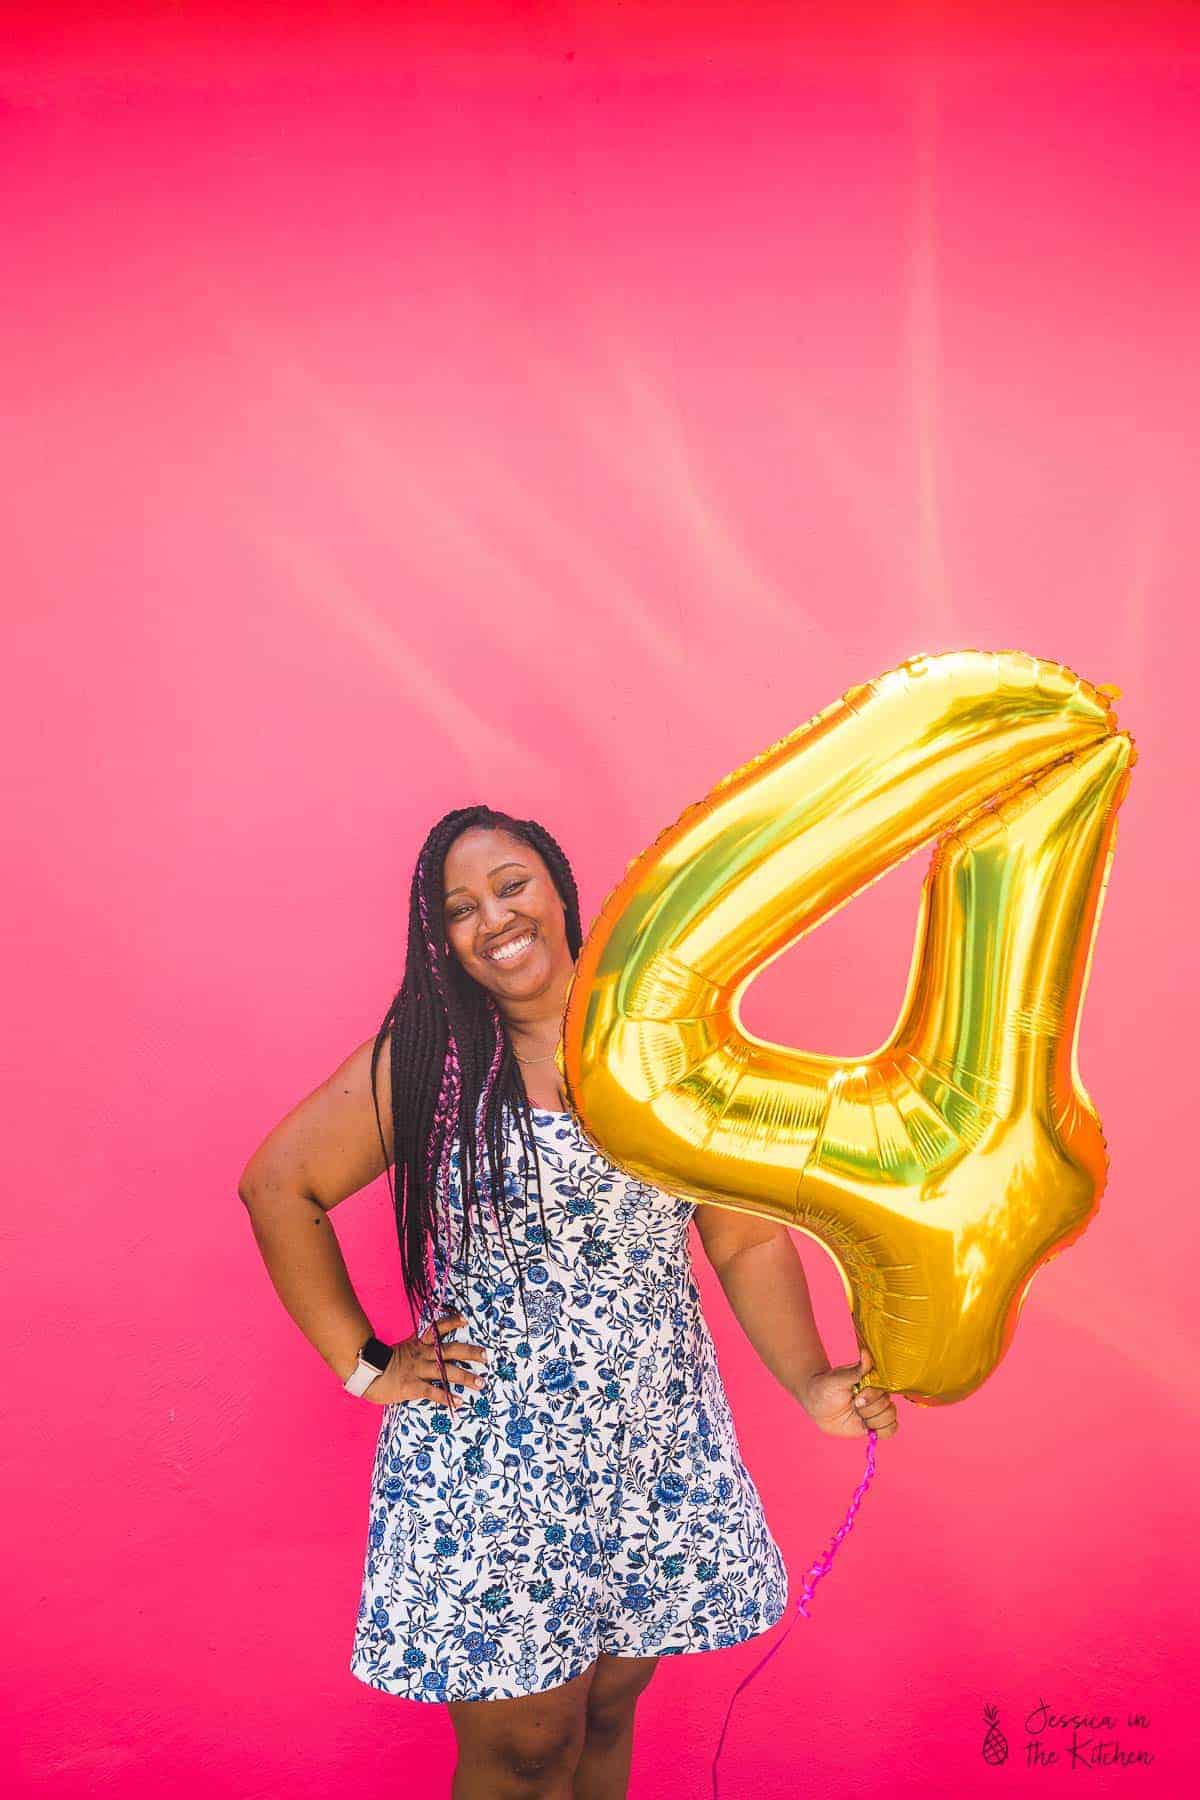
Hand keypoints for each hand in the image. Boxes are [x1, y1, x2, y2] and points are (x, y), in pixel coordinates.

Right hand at [360, 1311, 488, 1408]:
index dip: (450, 1323)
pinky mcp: (412, 1386)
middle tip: (486, 1356)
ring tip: (481, 1383)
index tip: (464, 1319)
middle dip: (470, 1353)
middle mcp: (421, 1355)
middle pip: (450, 1351)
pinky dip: (447, 1397)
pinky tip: (459, 1402)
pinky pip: (433, 1391)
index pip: (436, 1329)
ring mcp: (417, 1370)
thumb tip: (424, 1349)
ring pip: (446, 1372)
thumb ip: (412, 1349)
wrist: (362, 1372)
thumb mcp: (398, 1350)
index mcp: (417, 1344)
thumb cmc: (378, 1363)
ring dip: (466, 1377)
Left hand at [801, 1344, 898, 1439]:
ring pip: (890, 1419)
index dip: (872, 1397)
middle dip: (869, 1409)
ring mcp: (876, 1410)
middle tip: (854, 1405)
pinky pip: (889, 1430)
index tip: (856, 1397)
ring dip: (873, 1420)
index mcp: (873, 1381)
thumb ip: (856, 1371)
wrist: (816, 1403)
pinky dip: (881, 1431)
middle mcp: (878, 1395)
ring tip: (857, 1415)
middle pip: (889, 1407)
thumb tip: (866, 1353)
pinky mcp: (873, 1424)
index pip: (885, 1390)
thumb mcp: (839, 1378)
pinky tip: (866, 1426)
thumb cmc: (826, 1386)